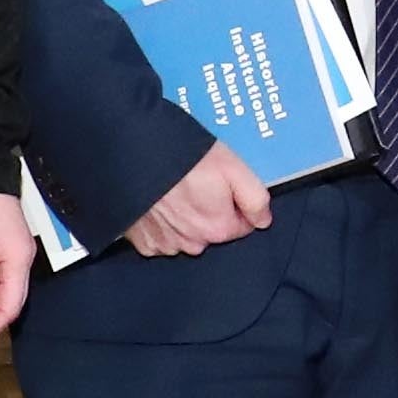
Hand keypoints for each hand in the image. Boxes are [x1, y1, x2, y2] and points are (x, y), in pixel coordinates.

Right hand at [126, 138, 271, 257]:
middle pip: (211, 231)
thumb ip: (255, 199)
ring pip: (185, 236)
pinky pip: (159, 237)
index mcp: (218, 228)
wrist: (134, 154)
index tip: (221, 185)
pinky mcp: (141, 240)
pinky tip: (157, 202)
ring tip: (173, 190)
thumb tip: (263, 220)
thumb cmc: (183, 158)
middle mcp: (192, 243)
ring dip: (183, 219)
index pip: (240, 226)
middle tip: (195, 183)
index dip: (234, 204)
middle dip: (208, 211)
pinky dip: (160, 224)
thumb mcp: (233, 168)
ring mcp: (165, 243)